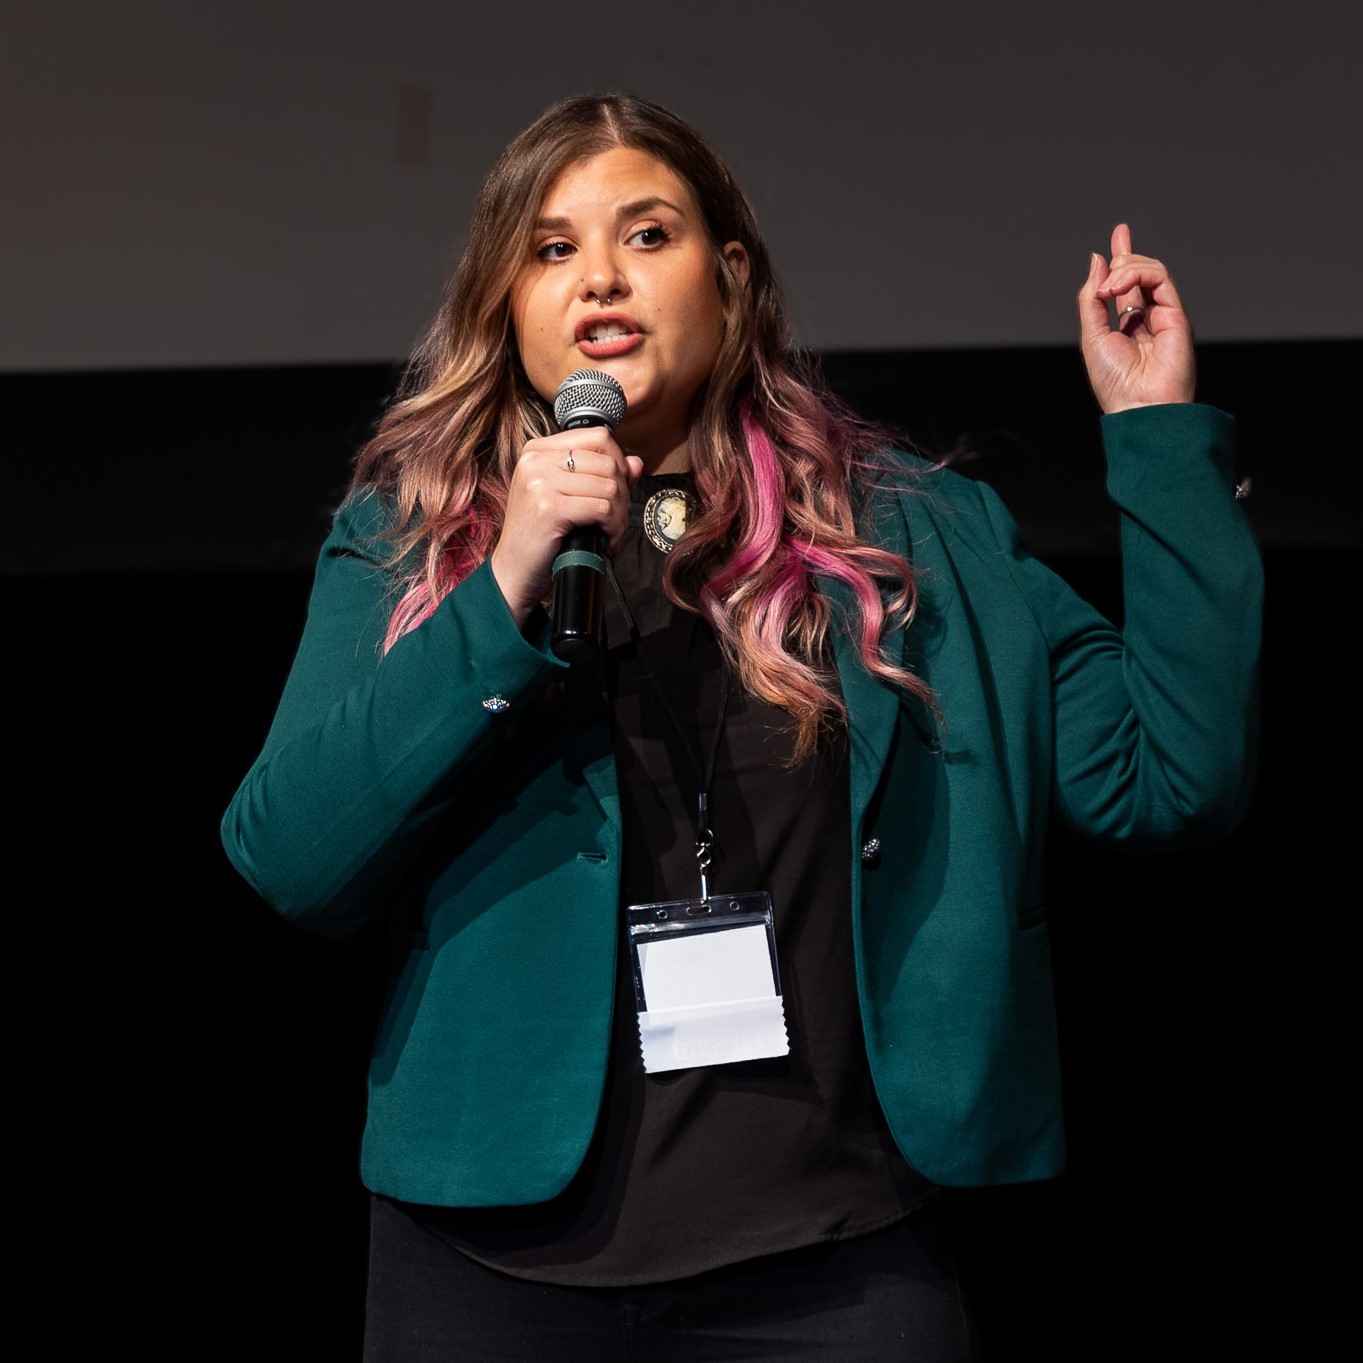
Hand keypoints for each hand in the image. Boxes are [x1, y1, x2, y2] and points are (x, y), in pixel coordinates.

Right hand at [490, 431, 642, 626]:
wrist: (514, 571)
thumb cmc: (540, 536)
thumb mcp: (568, 498)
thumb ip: (601, 476)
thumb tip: (635, 463)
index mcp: (538, 450)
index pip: (598, 437)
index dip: (619, 464)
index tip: (617, 490)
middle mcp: (536, 460)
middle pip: (608, 463)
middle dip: (623, 495)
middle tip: (615, 520)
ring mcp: (540, 482)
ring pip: (609, 486)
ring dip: (619, 515)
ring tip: (609, 532)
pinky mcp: (548, 507)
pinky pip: (602, 508)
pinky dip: (613, 527)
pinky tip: (605, 540)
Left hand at [1078, 223, 1195, 413]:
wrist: (1139, 406)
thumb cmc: (1115, 382)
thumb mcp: (1092, 336)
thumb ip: (1092, 299)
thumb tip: (1097, 260)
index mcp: (1129, 327)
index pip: (1128, 285)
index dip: (1123, 258)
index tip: (1118, 234)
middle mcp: (1150, 319)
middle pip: (1140, 273)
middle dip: (1122, 259)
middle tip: (1102, 282)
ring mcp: (1166, 316)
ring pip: (1151, 271)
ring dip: (1125, 269)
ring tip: (1107, 289)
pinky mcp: (1178, 315)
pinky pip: (1160, 278)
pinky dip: (1137, 274)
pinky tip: (1117, 287)